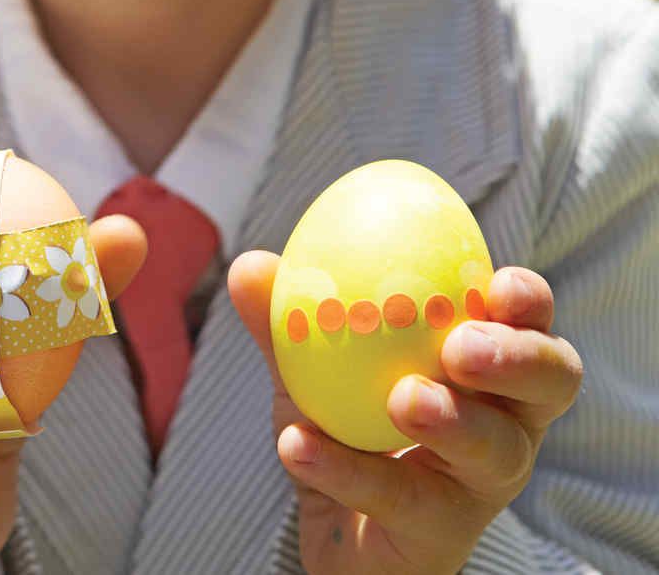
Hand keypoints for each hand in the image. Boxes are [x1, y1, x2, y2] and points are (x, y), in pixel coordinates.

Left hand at [229, 256, 582, 573]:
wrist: (338, 534)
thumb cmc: (349, 423)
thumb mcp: (318, 365)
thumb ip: (290, 316)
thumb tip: (250, 265)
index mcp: (490, 365)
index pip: (533, 324)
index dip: (529, 301)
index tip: (499, 282)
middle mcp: (507, 423)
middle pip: (550, 382)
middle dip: (517, 358)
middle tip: (461, 344)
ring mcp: (481, 486)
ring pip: (495, 452)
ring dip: (455, 421)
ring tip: (403, 398)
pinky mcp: (441, 536)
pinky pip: (402, 500)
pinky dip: (347, 468)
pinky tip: (297, 444)